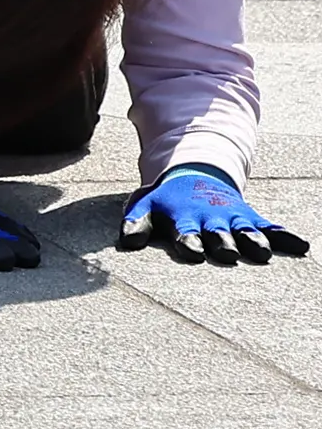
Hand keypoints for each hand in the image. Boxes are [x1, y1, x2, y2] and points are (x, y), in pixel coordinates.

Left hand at [121, 166, 308, 264]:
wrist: (193, 176)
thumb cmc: (167, 201)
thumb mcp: (146, 206)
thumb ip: (134, 223)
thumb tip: (126, 243)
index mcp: (183, 218)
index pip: (184, 234)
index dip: (187, 242)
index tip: (190, 251)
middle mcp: (211, 220)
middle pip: (218, 235)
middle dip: (222, 243)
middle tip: (227, 252)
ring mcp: (233, 218)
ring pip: (246, 232)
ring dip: (253, 240)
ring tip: (263, 252)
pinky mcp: (251, 218)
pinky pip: (271, 227)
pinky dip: (285, 235)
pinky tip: (302, 245)